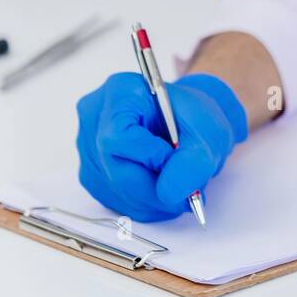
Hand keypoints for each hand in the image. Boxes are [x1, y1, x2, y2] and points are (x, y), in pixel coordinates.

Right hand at [75, 73, 248, 220]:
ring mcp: (88, 147)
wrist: (188, 124)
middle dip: (157, 189)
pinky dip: (145, 204)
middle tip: (188, 194)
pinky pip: (115, 200)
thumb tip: (168, 193)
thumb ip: (193, 162)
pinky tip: (163, 191)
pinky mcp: (92, 173)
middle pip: (115, 168)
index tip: (179, 162)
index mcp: (120, 92)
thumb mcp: (209, 134)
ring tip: (179, 185)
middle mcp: (94, 117)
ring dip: (155, 200)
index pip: (120, 136)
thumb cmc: (195, 120)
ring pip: (115, 189)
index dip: (151, 158)